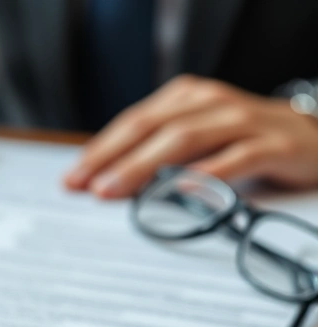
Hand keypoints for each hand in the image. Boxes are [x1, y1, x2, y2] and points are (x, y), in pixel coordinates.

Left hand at [65, 75, 317, 197]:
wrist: (314, 137)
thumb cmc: (245, 139)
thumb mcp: (198, 139)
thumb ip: (157, 154)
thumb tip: (106, 179)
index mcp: (187, 97)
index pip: (133, 122)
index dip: (99, 150)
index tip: (72, 179)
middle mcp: (211, 103)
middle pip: (152, 129)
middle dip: (113, 159)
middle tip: (86, 187)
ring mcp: (244, 121)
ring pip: (185, 141)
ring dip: (144, 167)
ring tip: (115, 190)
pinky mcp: (275, 145)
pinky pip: (237, 158)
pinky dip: (207, 173)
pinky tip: (182, 188)